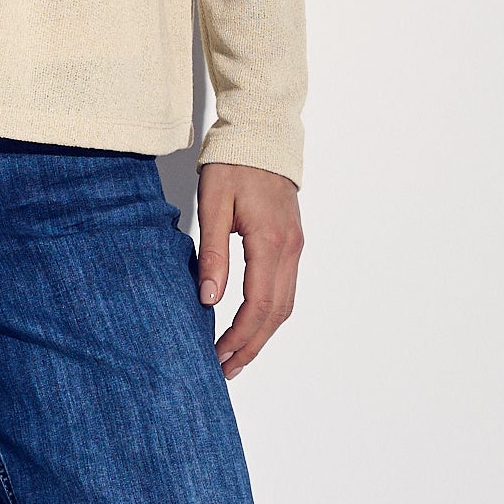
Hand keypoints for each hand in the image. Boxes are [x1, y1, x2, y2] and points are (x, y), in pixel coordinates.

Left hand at [195, 163, 303, 379]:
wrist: (262, 133)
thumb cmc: (233, 164)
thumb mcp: (213, 205)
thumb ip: (213, 253)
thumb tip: (209, 299)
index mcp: (270, 242)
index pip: (258, 305)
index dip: (238, 337)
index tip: (216, 355)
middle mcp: (290, 249)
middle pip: (276, 314)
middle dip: (251, 346)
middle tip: (224, 370)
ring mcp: (295, 247)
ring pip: (285, 305)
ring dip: (262, 335)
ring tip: (235, 356)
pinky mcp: (292, 243)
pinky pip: (285, 289)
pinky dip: (269, 315)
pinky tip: (250, 325)